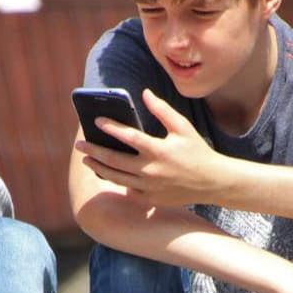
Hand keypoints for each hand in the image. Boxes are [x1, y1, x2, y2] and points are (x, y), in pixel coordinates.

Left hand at [74, 88, 226, 206]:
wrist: (212, 183)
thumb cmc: (197, 151)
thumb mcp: (183, 127)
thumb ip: (162, 110)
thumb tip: (144, 93)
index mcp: (160, 151)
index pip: (129, 137)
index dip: (111, 128)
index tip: (96, 121)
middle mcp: (152, 171)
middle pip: (114, 160)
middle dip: (94, 151)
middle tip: (80, 145)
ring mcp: (149, 187)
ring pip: (116, 177)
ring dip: (98, 168)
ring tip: (87, 159)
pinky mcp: (150, 199)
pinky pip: (126, 190)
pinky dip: (115, 181)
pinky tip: (106, 173)